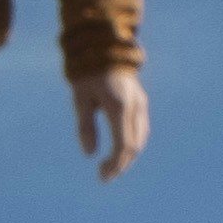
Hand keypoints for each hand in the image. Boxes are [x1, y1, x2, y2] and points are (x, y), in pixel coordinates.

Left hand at [76, 67, 150, 182]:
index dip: (115, 165)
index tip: (102, 176)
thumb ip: (86, 127)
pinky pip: (141, 128)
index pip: (124, 146)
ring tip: (112, 166)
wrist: (105, 47)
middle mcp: (134, 107)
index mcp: (119, 108)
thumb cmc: (88, 73)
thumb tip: (90, 154)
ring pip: (141, 138)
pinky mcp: (140, 101)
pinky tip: (120, 149)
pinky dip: (133, 143)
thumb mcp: (81, 99)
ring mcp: (140, 103)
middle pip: (135, 146)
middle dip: (121, 164)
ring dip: (128, 156)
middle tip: (104, 176)